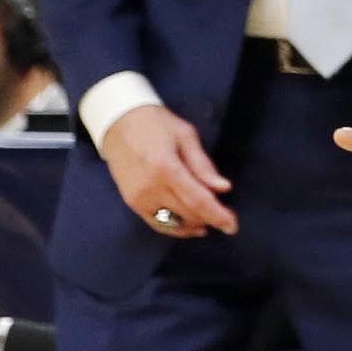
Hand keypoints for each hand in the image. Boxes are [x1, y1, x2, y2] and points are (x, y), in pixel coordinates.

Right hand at [104, 104, 236, 239]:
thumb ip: (203, 165)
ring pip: (174, 223)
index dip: (218, 216)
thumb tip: (224, 188)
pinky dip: (176, 227)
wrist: (118, 123)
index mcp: (166, 168)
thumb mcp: (185, 135)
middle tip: (226, 217)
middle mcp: (150, 188)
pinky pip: (158, 223)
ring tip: (210, 221)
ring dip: (194, 225)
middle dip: (210, 219)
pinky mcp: (132, 203)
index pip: (198, 200)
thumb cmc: (155, 124)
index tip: (233, 226)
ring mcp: (139, 198)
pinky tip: (190, 226)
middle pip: (188, 214)